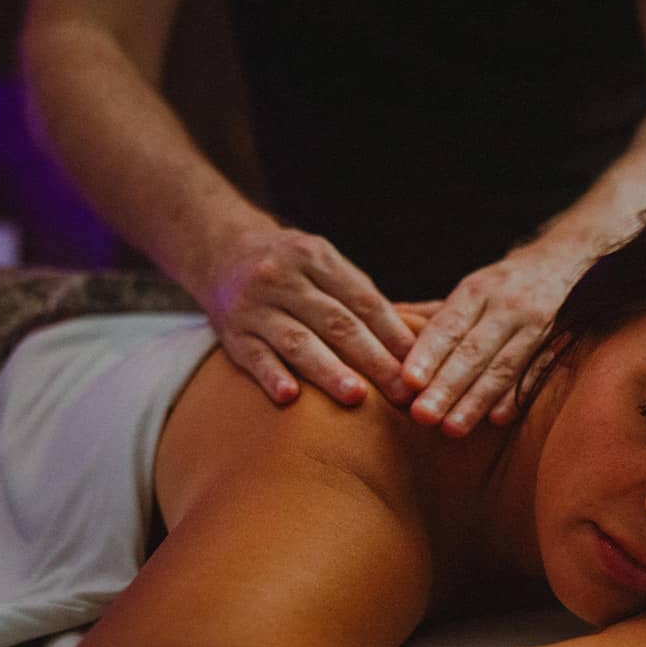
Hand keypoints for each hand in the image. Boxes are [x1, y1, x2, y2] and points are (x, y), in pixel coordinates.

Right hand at [203, 228, 415, 406]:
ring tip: (356, 396)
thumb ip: (365, 297)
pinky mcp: (231, 332)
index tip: (421, 367)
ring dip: (328, 370)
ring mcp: (254, 306)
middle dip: (374, 359)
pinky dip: (271, 376)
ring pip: (297, 341)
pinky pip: (252, 356)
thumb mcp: (326, 265)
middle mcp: (283, 278)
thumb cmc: (294, 270)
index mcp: (316, 258)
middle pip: (337, 323)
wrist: (220, 250)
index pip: (364, 301)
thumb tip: (425, 335)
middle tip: (403, 393)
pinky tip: (290, 397)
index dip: (394, 335)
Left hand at [401, 241, 588, 435]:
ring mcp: (536, 327)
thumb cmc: (505, 287)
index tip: (408, 382)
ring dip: (476, 400)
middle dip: (447, 386)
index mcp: (478, 291)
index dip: (428, 354)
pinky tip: (496, 420)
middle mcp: (507, 307)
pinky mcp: (559, 345)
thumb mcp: (472, 290)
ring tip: (451, 429)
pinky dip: (516, 397)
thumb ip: (434, 316)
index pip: (449, 325)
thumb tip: (387, 329)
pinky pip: (536, 375)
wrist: (566, 265)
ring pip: (503, 368)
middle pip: (474, 351)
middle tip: (422, 415)